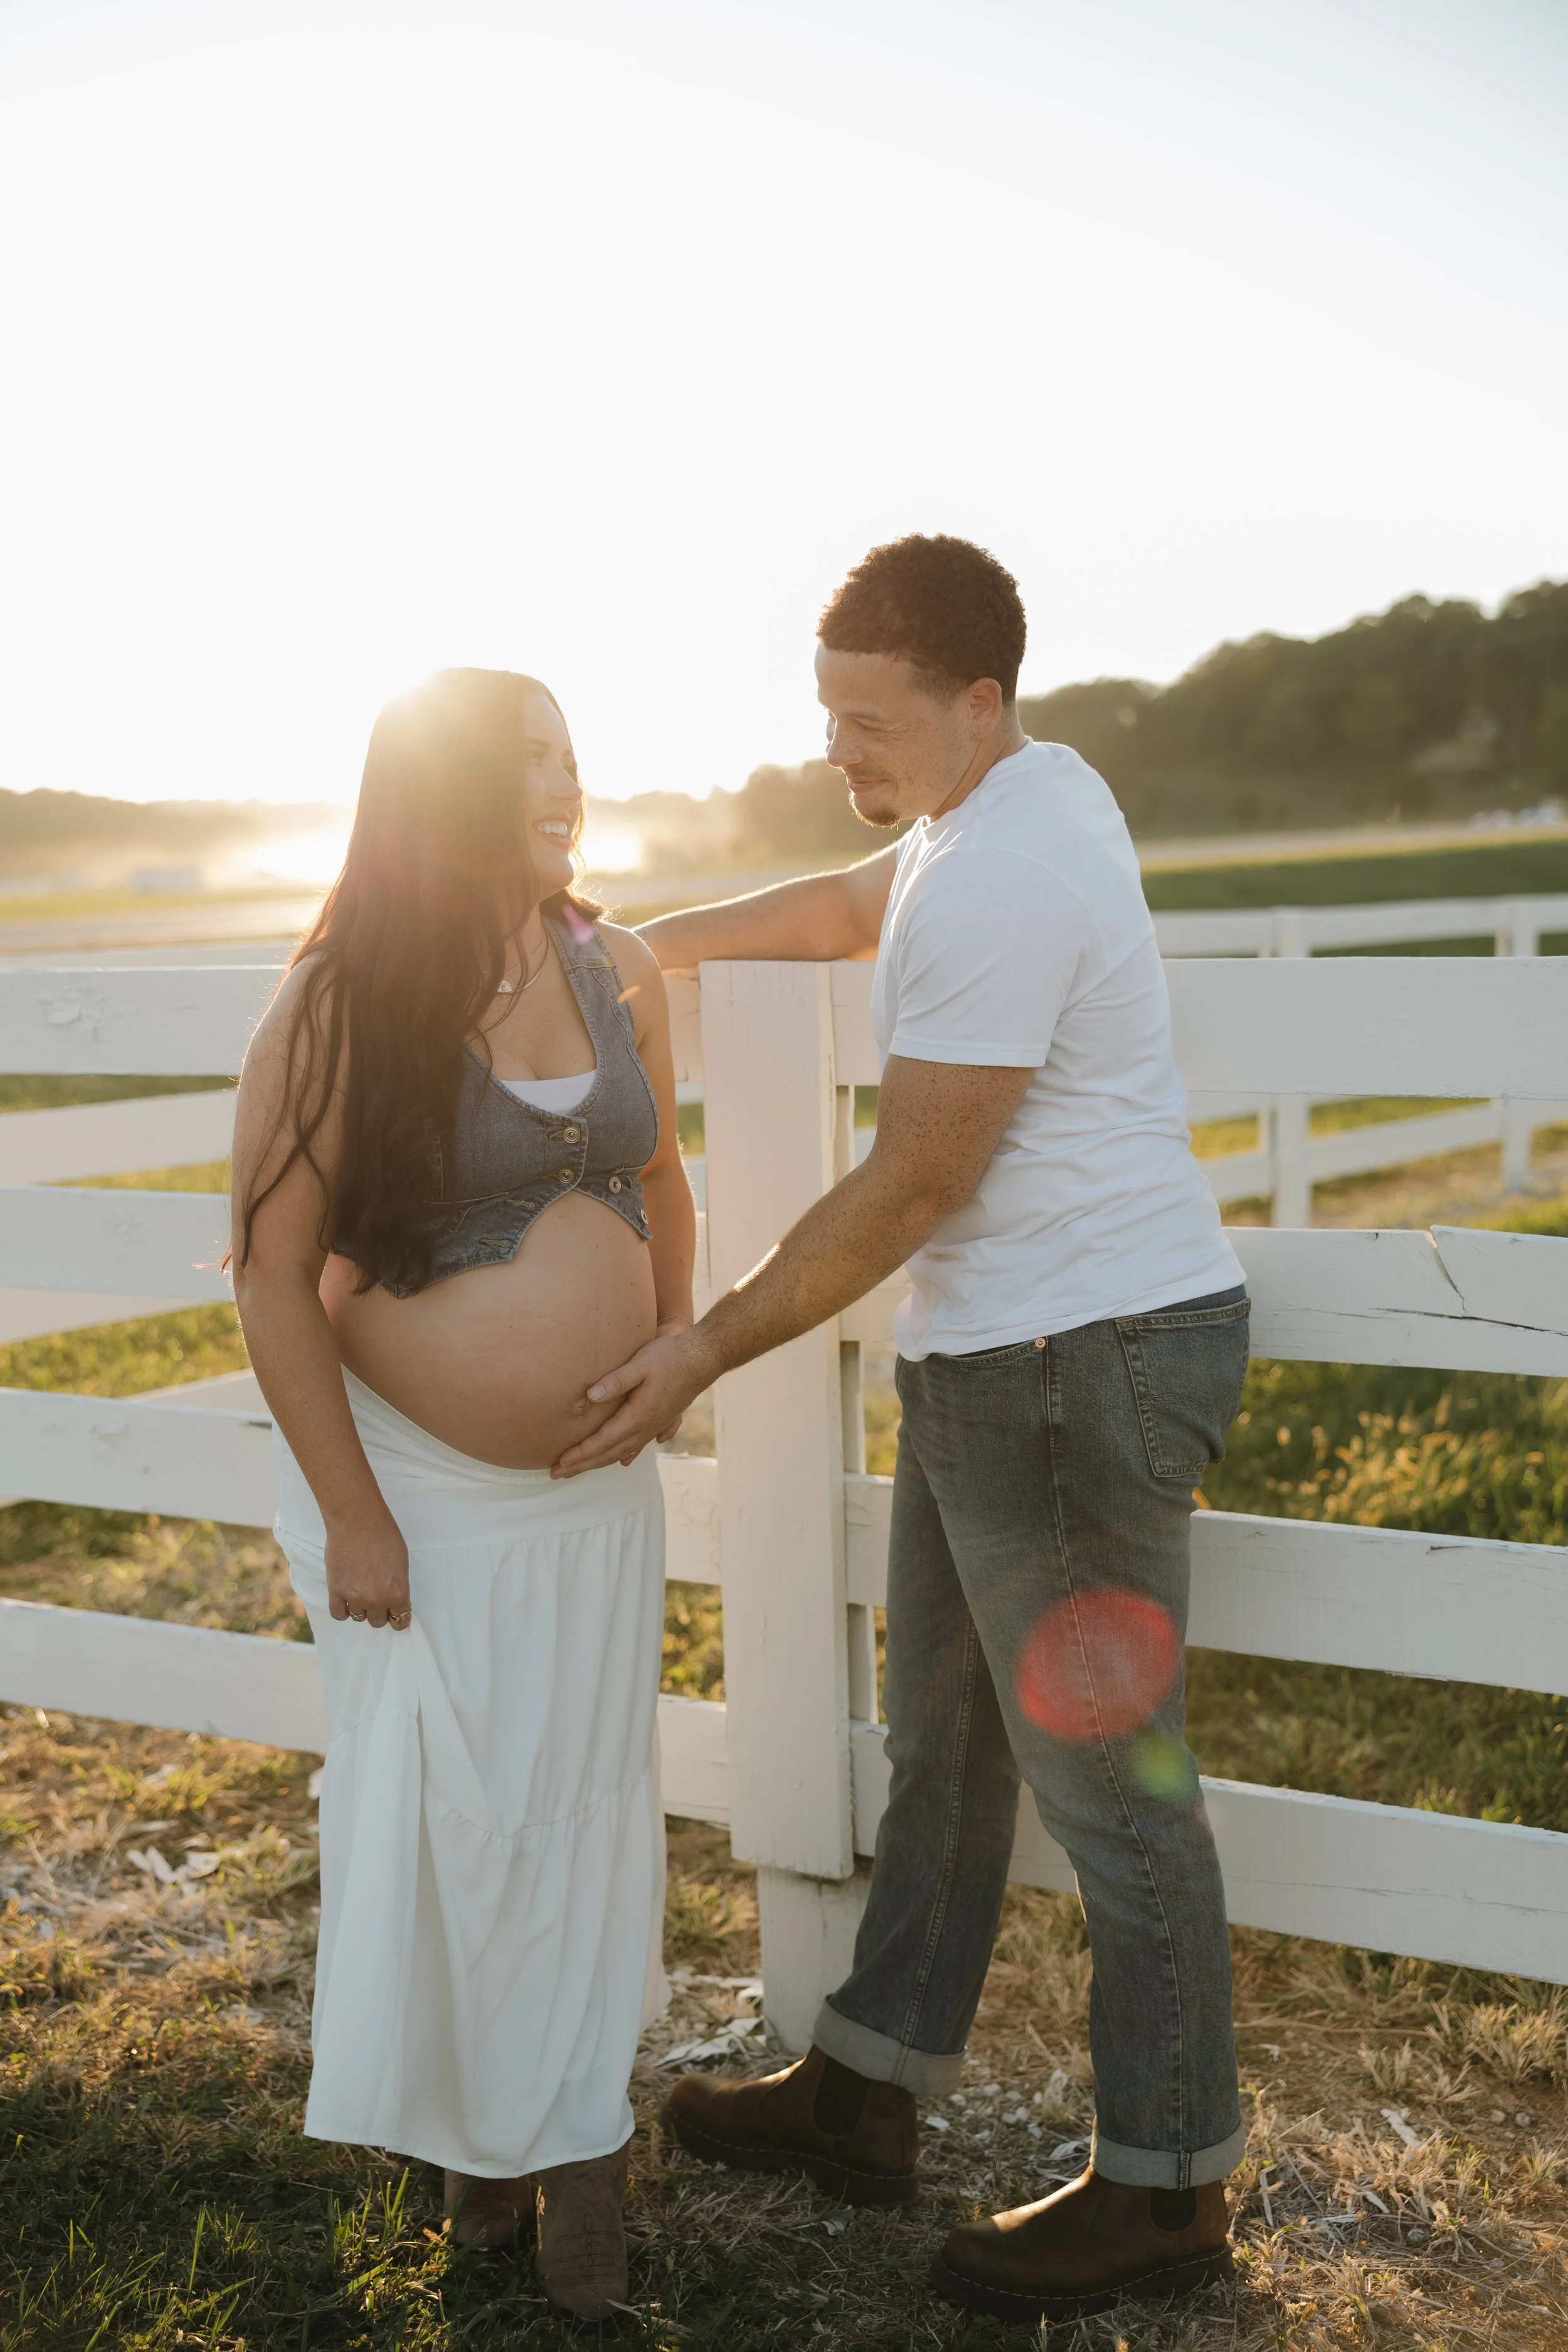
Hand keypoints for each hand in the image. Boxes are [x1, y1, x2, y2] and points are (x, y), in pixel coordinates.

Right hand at [325, 1515, 411, 1629]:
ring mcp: (355, 1597)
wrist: (357, 1521)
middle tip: (377, 1598)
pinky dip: (342, 1611)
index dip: (398, 1617)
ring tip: (360, 1592)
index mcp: (398, 1593)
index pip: (400, 1620)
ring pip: (359, 1617)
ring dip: (361, 1608)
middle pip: (378, 1621)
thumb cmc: (384, 1534)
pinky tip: (346, 1601)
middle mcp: (377, 1600)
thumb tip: (394, 1596)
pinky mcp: (336, 1591)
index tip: (395, 1613)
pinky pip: (338, 1614)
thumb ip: (398, 1584)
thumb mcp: (402, 1561)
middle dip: (379, 1612)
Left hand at [553, 1327, 712, 1477]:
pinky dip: (625, 1455)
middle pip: (609, 1453)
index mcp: (638, 1416)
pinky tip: (623, 1461)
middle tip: (557, 1474)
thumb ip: (615, 1381)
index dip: (579, 1454)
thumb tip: (589, 1396)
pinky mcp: (662, 1421)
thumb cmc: (670, 1356)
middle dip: (582, 1465)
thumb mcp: (640, 1363)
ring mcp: (656, 1427)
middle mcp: (647, 1428)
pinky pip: (638, 1445)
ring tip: (579, 1469)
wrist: (704, 1357)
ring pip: (623, 1452)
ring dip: (599, 1462)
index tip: (558, 1462)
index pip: (602, 1442)